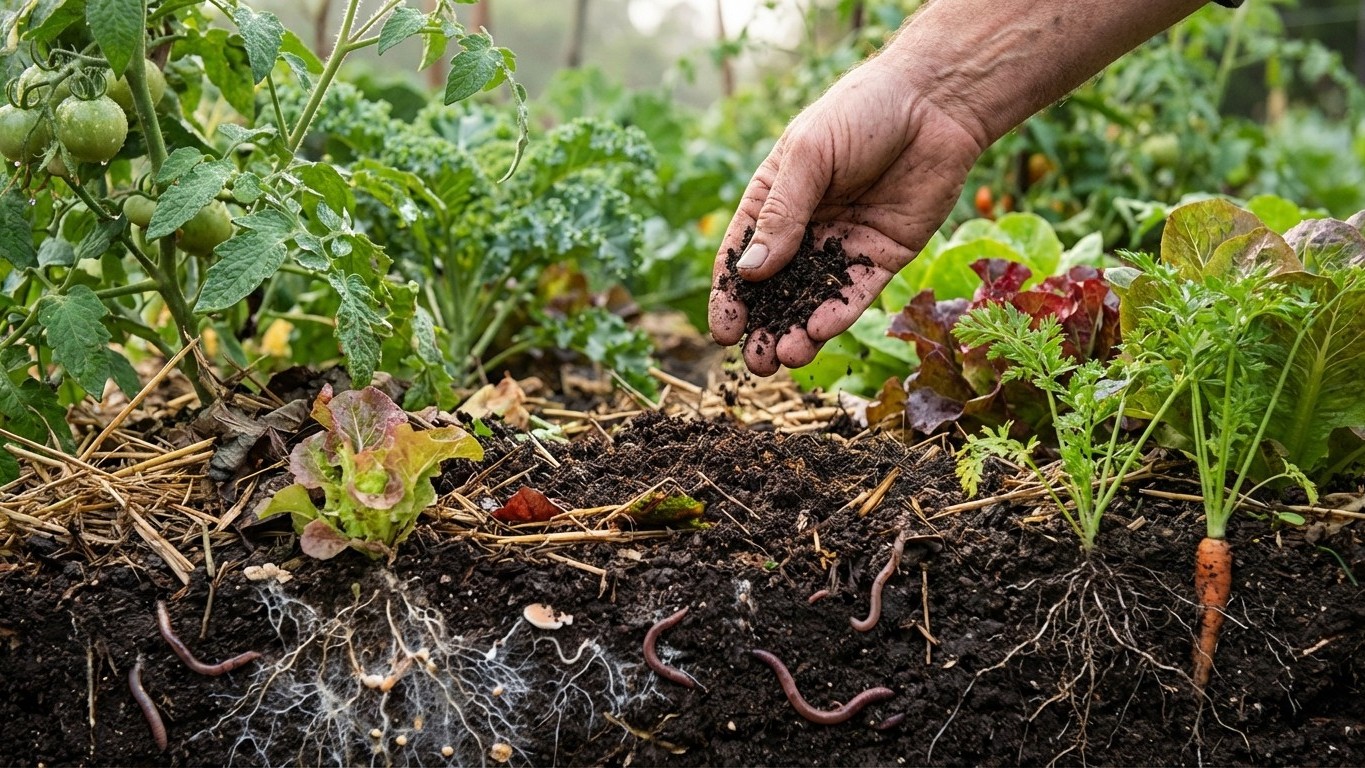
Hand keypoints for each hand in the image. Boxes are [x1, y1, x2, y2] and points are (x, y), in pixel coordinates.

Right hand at [707, 60, 984, 375]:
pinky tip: (820, 332)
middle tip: (754, 363)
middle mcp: (806, 228)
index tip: (722, 332)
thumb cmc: (863, 112)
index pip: (743, 256)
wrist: (936, 102)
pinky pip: (858, 293)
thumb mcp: (810, 156)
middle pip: (777, 289)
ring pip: (815, 299)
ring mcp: (844, 245)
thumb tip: (751, 272)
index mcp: (775, 199)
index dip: (730, 295)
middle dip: (764, 327)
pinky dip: (838, 315)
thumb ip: (783, 214)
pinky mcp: (884, 256)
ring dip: (799, 331)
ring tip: (785, 357)